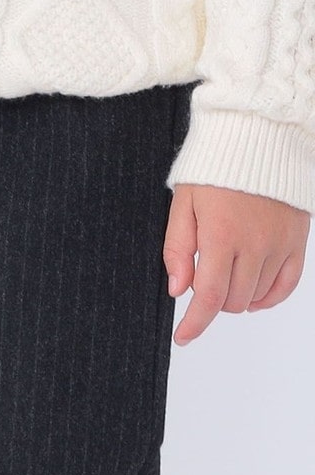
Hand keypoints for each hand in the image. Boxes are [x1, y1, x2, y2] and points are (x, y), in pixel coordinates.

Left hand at [163, 183, 309, 344]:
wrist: (260, 137)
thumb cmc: (216, 168)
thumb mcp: (183, 205)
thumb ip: (177, 249)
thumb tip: (177, 289)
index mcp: (221, 235)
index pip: (207, 296)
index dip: (194, 323)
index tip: (183, 336)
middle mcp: (255, 243)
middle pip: (231, 300)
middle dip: (211, 301)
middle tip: (203, 278)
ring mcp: (280, 243)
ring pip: (256, 297)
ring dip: (237, 296)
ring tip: (226, 273)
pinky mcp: (298, 240)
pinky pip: (287, 285)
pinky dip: (268, 297)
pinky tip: (254, 293)